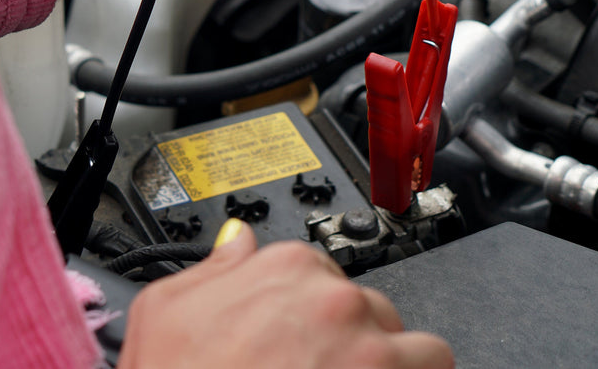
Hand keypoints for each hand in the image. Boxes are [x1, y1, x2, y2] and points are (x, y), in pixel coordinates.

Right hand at [118, 221, 452, 368]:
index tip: (302, 338)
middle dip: (351, 340)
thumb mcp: (164, 311)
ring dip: (392, 362)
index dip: (309, 314)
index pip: (320, 274)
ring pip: (409, 340)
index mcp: (283, 267)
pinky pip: (433, 364)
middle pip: (365, 308)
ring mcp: (367, 343)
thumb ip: (212, 268)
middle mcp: (331, 296)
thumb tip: (237, 240)